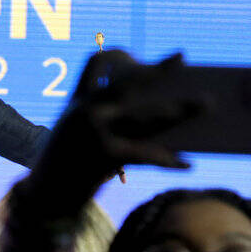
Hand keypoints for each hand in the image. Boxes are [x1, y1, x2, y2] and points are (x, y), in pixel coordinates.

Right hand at [28, 51, 196, 212]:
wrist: (44, 197)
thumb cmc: (63, 168)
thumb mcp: (74, 136)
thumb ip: (105, 120)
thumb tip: (156, 115)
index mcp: (76, 102)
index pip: (94, 63)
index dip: (117, 55)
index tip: (137, 54)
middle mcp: (85, 110)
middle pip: (128, 81)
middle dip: (158, 69)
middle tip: (181, 56)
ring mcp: (95, 130)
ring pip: (148, 116)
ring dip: (181, 110)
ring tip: (206, 104)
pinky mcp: (105, 154)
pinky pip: (147, 154)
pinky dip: (169, 161)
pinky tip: (188, 164)